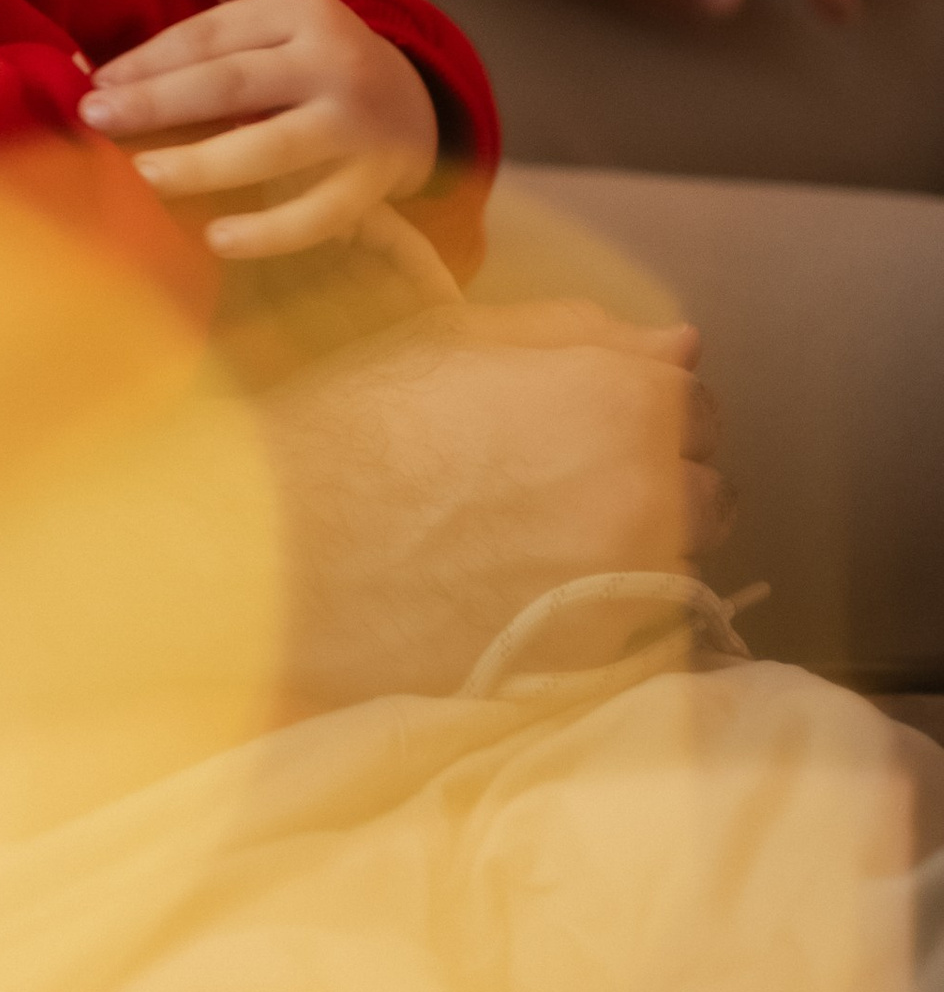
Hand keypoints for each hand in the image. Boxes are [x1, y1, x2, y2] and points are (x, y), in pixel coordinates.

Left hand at [80, 0, 436, 254]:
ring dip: (205, 164)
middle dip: (159, 103)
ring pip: (273, 147)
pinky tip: (215, 239)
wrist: (414, 108)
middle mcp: (334, 64)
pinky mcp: (373, 184)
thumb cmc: (315, 53)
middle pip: (234, 84)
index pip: (214, 35)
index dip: (150, 58)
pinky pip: (319, 213)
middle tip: (93, 120)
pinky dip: (270, 231)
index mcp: (304, 14)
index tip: (95, 82)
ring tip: (142, 175)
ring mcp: (358, 128)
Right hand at [266, 300, 722, 705]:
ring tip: (549, 540)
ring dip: (642, 547)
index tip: (588, 420)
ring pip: (682, 562)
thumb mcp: (460, 340)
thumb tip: (683, 346)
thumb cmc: (358, 421)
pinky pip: (644, 628)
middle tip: (567, 482)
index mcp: (622, 397)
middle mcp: (648, 491)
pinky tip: (537, 592)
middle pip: (709, 488)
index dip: (640, 406)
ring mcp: (627, 582)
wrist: (281, 542)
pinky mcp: (595, 656)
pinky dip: (612, 611)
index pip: (698, 403)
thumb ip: (583, 335)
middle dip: (659, 479)